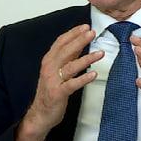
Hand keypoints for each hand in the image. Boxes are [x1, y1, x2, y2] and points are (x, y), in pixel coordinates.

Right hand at [15, 24, 103, 140]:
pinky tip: (94, 74)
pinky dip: (83, 79)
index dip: (73, 33)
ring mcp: (53, 81)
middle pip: (65, 51)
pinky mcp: (58, 93)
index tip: (86, 27)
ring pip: (70, 66)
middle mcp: (49, 68)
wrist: (40, 114)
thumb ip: (66, 58)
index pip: (60, 42)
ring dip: (86, 59)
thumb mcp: (56, 71)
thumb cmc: (50, 91)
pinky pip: (72, 84)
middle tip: (92, 33)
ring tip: (100, 53)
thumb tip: (80, 43)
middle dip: (80, 41)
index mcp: (48, 60)